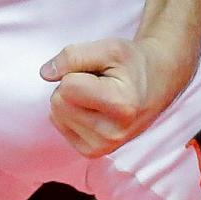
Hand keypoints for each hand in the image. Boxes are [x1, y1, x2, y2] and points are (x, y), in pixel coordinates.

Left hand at [40, 36, 191, 156]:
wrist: (155, 84)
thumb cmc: (131, 64)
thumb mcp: (108, 47)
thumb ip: (74, 55)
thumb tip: (45, 73)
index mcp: (121, 107)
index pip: (67, 86)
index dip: (76, 70)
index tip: (100, 72)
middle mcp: (113, 134)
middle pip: (58, 102)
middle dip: (71, 84)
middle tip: (99, 82)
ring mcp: (103, 147)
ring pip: (56, 114)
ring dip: (72, 99)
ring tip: (99, 94)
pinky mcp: (93, 152)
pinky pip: (60, 124)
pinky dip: (70, 112)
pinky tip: (94, 108)